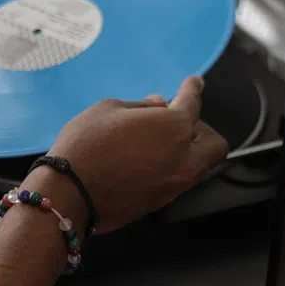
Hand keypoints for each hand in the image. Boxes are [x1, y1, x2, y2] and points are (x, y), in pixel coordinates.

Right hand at [42, 77, 227, 233]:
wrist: (69, 194)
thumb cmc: (86, 143)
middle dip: (202, 130)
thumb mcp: (108, 109)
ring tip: (160, 143)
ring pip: (198, 166)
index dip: (193, 89)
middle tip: (179, 122)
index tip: (194, 82)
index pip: (192, 103)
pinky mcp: (159, 203)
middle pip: (215, 145)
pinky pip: (176, 180)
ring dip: (187, 151)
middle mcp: (184, 158)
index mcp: (175, 127)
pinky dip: (170, 167)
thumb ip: (140, 107)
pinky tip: (147, 161)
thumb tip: (158, 106)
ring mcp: (174, 185)